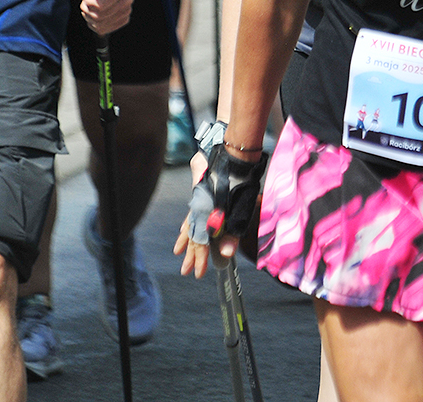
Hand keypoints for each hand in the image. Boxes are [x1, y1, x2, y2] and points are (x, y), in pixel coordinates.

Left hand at [75, 0, 131, 34]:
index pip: (101, 4)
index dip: (89, 1)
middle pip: (99, 15)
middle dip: (87, 9)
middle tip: (86, 0)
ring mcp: (126, 11)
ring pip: (100, 23)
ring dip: (89, 16)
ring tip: (89, 6)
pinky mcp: (123, 20)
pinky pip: (103, 28)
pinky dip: (94, 23)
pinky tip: (95, 12)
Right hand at [176, 144, 265, 277]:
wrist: (233, 150)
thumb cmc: (240, 178)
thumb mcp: (241, 208)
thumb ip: (233, 232)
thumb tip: (227, 254)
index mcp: (207, 214)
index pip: (201, 241)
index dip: (200, 258)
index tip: (199, 272)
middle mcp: (199, 207)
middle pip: (193, 235)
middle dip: (192, 254)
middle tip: (187, 271)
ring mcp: (199, 198)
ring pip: (190, 223)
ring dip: (187, 240)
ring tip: (180, 252)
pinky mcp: (201, 190)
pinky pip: (192, 212)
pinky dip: (188, 224)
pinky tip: (185, 229)